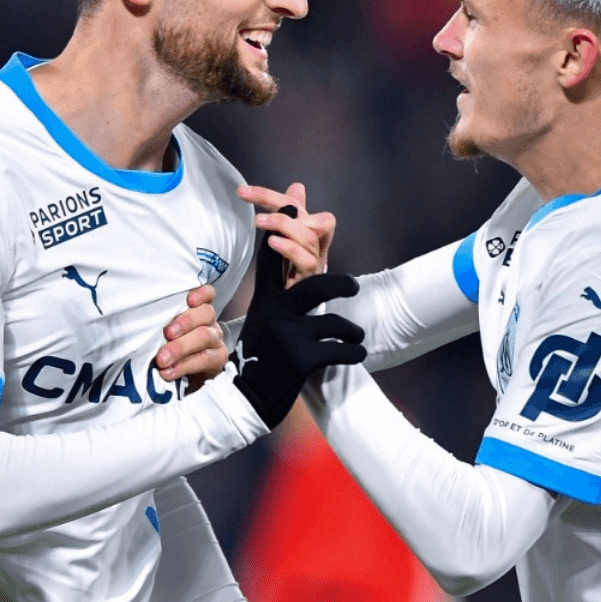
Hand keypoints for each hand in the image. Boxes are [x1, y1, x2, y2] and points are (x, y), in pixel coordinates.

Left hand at [157, 284, 227, 389]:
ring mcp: (216, 339)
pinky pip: (204, 360)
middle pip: (206, 313)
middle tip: (167, 333)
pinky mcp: (218, 359)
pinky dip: (183, 367)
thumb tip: (140, 324)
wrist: (189, 375)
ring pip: (204, 336)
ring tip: (162, 359)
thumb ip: (161, 322)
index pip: (207, 293)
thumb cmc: (171, 344)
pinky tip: (167, 372)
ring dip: (181, 347)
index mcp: (198, 308)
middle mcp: (210, 321)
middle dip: (185, 322)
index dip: (201, 293)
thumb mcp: (166, 330)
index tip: (190, 300)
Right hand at [232, 208, 366, 429]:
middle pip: (316, 284)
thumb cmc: (259, 356)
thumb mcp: (262, 320)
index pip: (274, 258)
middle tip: (354, 287)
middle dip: (341, 284)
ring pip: (336, 323)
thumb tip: (280, 262)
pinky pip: (341, 350)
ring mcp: (288, 336)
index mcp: (264, 302)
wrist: (245, 399)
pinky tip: (355, 355)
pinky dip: (353, 353)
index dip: (286, 228)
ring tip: (355, 338)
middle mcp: (274, 313)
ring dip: (352, 333)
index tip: (294, 202)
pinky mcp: (301, 359)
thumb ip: (275, 289)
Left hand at [238, 182, 335, 287]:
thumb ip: (290, 215)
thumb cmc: (290, 273)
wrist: (293, 308)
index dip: (270, 196)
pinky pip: (306, 261)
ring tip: (260, 222)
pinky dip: (289, 248)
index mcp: (311, 233)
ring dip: (284, 225)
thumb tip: (298, 187)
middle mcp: (318, 247)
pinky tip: (273, 243)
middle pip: (309, 218)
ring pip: (308, 237)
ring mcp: (315, 264)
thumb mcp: (285, 241)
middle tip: (256, 213)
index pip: (295, 206)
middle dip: (282, 210)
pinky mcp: (310, 281)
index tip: (242, 192)